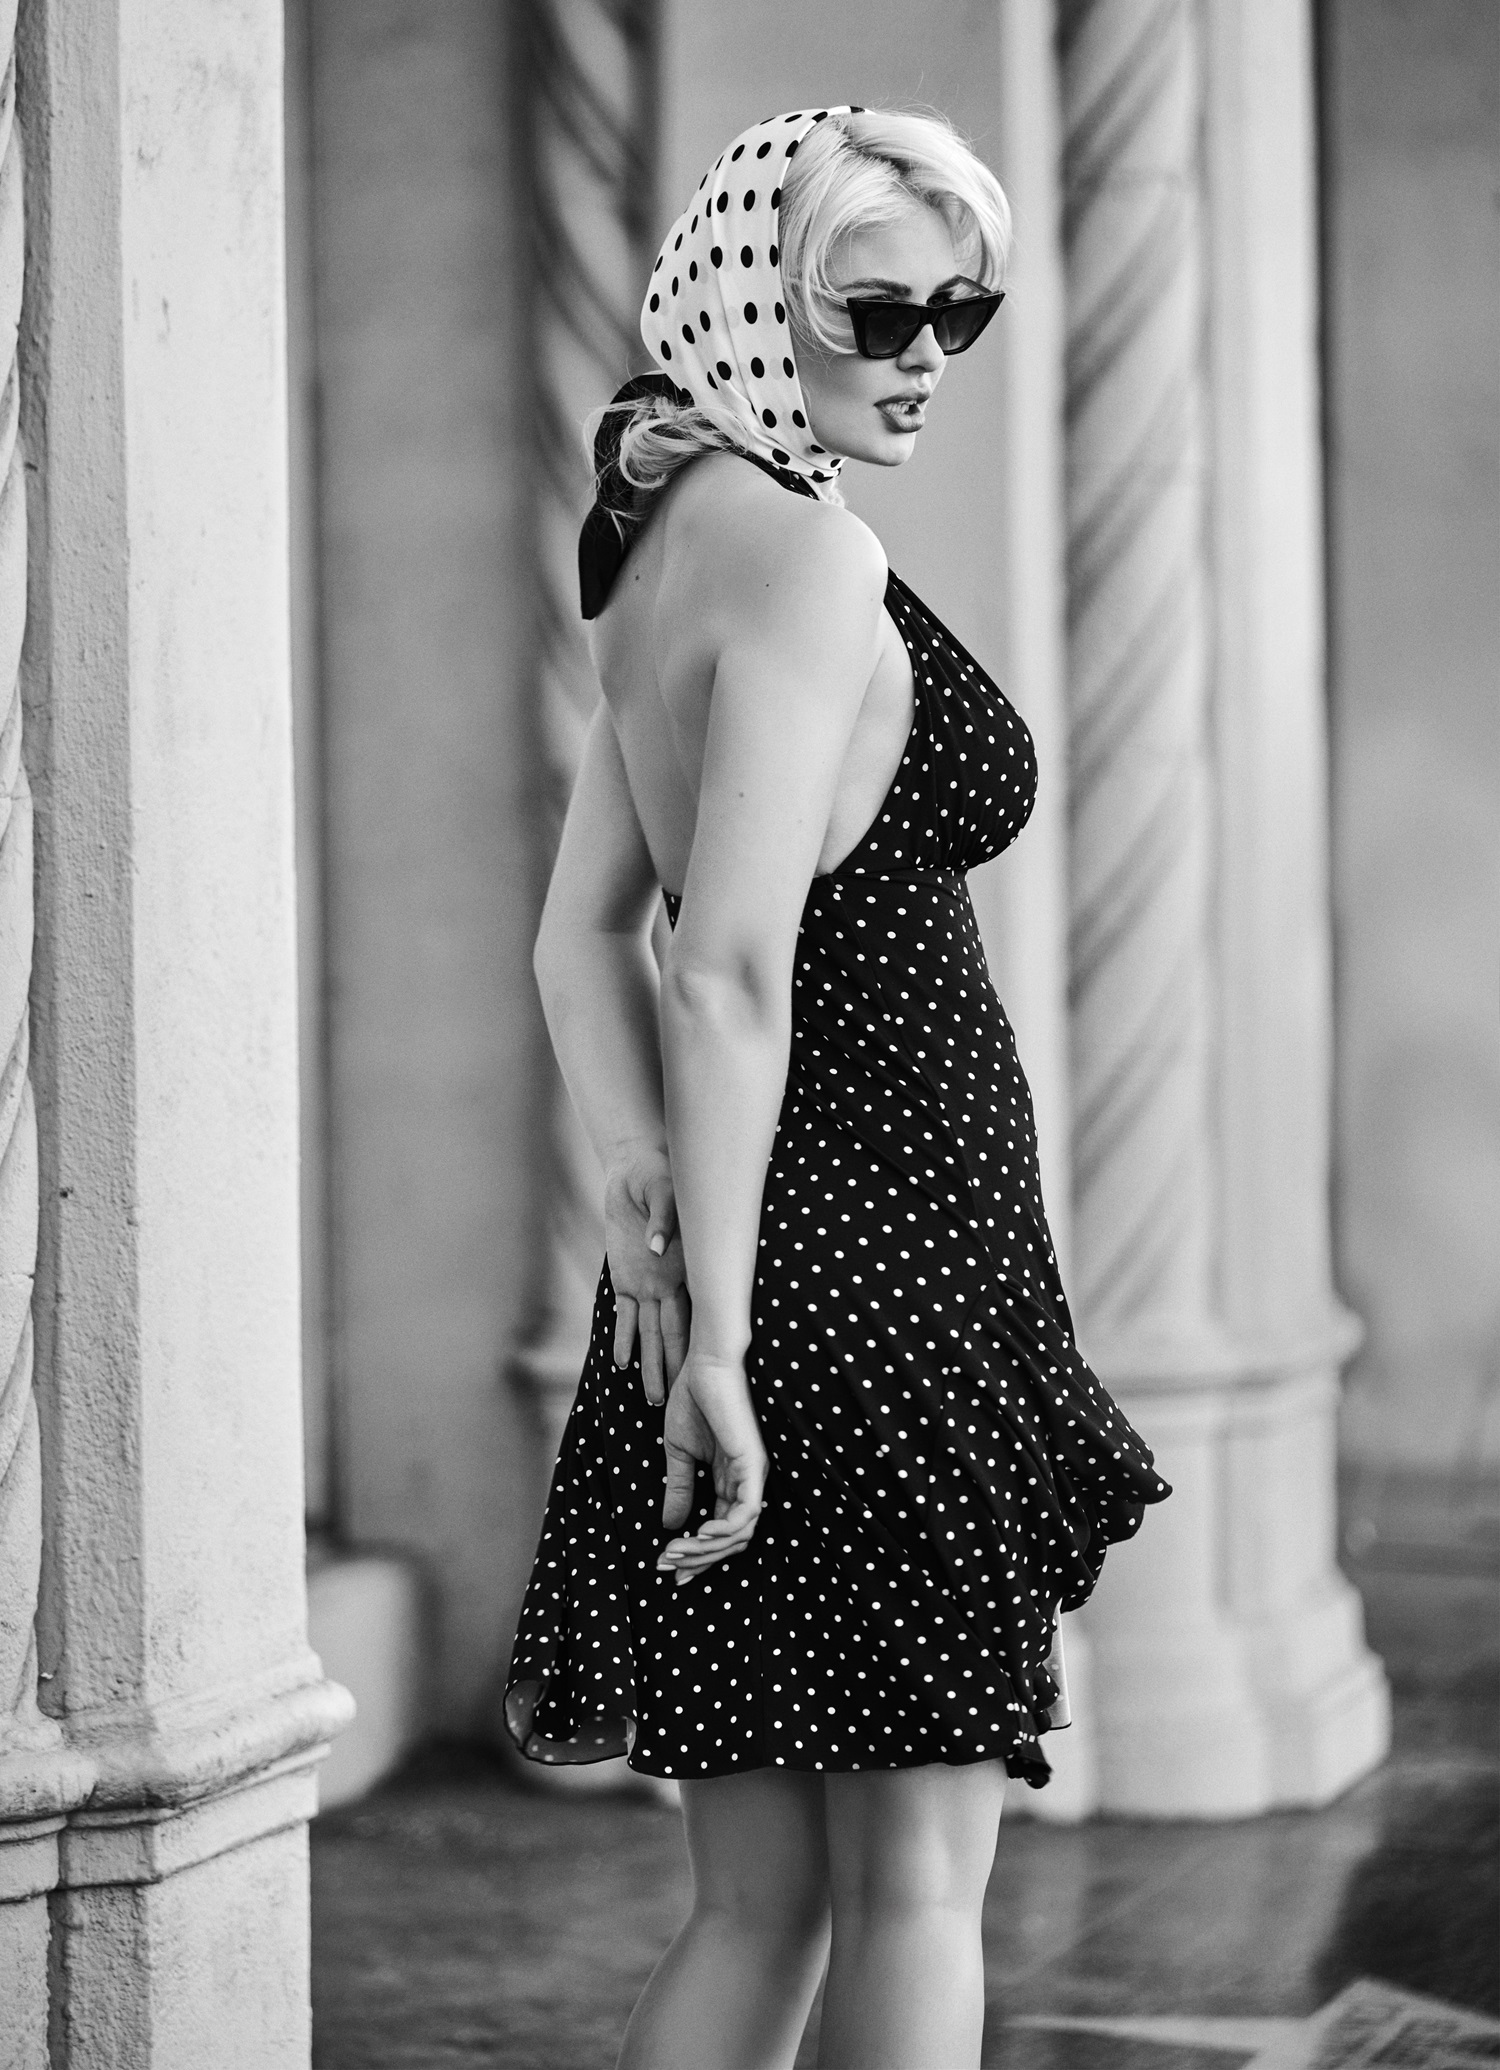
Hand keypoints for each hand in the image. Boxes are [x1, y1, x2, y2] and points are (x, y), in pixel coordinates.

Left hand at [604, 1150, 689, 1406]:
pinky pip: (625, 1315)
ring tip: (652, 1398)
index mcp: (683, 1269)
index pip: (690, 1316)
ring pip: (649, 1333)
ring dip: (650, 1364)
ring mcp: (647, 1284)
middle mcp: (669, 1284)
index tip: (699, 1379)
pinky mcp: (625, 1278)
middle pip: (670, 1336)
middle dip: (672, 1371)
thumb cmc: (658, 1174)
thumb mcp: (663, 1190)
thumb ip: (663, 1217)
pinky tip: (622, 1364)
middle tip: (673, 1409)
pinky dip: (624, 1338)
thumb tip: (656, 1245)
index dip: (692, 1348)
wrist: (637, 1166)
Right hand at [656, 1353, 767, 1586]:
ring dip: (706, 1550)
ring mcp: (752, 1476)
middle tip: (668, 1566)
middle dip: (699, 1559)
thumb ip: (679, 1488)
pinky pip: (747, 1513)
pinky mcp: (753, 1465)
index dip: (696, 1554)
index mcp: (729, 1481)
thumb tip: (671, 1526)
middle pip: (731, 1541)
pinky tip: (699, 1535)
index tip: (667, 1566)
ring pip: (739, 1534)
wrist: (704, 1365)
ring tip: (677, 1552)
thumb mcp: (678, 1453)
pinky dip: (724, 1531)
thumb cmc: (694, 1400)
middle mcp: (745, 1483)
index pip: (720, 1531)